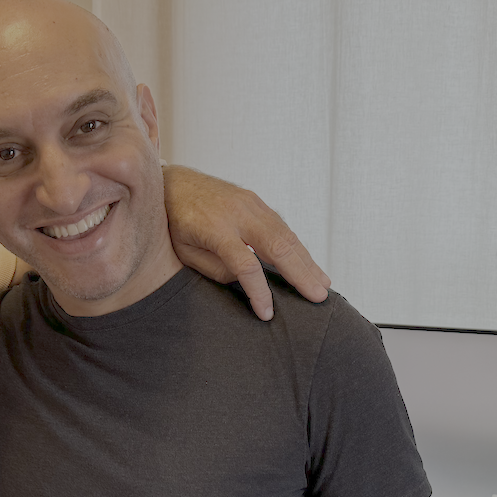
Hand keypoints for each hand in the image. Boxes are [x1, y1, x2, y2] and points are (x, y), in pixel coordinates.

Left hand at [163, 165, 329, 320]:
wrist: (173, 182)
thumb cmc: (175, 223)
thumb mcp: (186, 253)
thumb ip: (216, 268)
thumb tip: (247, 279)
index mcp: (214, 229)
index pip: (245, 265)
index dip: (259, 292)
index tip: (267, 314)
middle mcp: (237, 213)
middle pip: (277, 246)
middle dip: (301, 274)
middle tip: (319, 297)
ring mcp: (250, 204)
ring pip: (286, 235)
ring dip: (307, 261)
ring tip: (323, 284)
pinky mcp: (256, 201)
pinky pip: (282, 226)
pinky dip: (298, 247)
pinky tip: (309, 264)